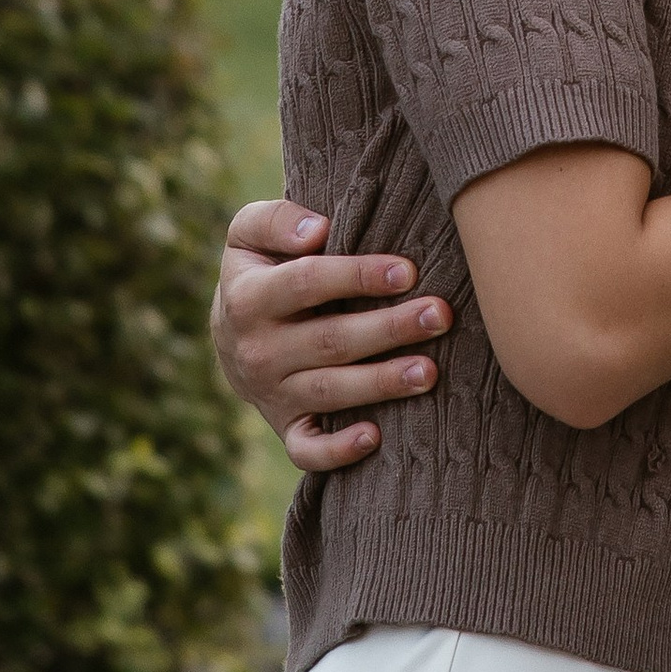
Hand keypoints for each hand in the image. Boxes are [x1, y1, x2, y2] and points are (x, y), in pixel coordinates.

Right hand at [209, 193, 453, 472]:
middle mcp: (258, 350)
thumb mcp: (249, 235)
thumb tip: (316, 230)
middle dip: (389, 329)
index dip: (358, 276)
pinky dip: (337, 451)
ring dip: (382, 383)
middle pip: (330, 340)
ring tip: (430, 371)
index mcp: (249, 297)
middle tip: (439, 315)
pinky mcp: (285, 426)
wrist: (231, 336)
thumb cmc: (262, 271)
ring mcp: (272, 393)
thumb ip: (275, 221)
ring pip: (330, 392)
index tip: (407, 270)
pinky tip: (375, 437)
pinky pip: (307, 449)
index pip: (308, 283)